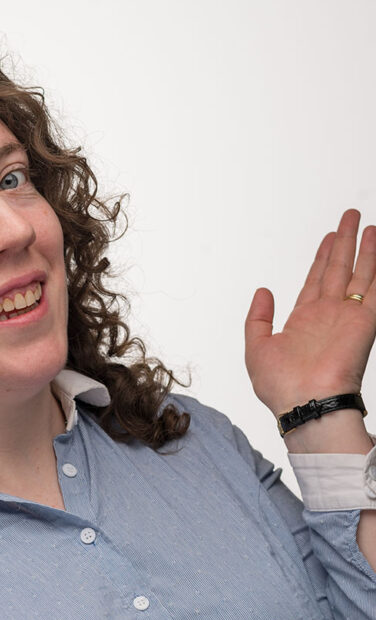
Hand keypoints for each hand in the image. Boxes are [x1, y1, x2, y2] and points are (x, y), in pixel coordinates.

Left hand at [245, 209, 375, 418]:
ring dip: (364, 249)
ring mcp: (347, 317)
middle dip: (344, 243)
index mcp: (303, 320)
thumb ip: (258, 318)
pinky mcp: (364, 323)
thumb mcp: (256, 347)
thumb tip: (263, 291)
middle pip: (338, 269)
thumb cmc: (280, 386)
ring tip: (367, 225)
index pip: (315, 280)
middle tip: (350, 216)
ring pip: (359, 274)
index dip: (322, 257)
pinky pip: (375, 291)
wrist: (304, 403)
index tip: (329, 237)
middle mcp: (327, 315)